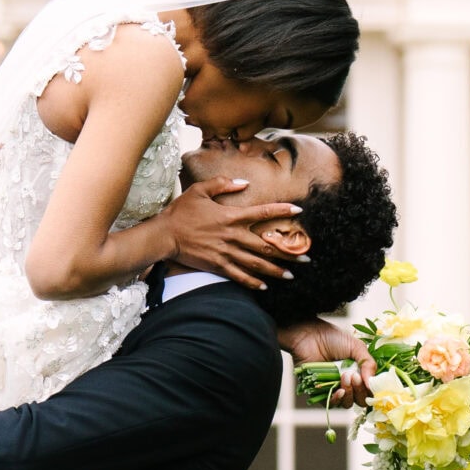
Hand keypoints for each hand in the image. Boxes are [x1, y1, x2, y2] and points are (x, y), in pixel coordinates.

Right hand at [156, 177, 302, 289]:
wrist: (164, 235)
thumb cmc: (180, 212)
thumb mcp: (199, 190)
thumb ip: (223, 183)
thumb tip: (244, 182)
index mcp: (231, 216)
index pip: (263, 212)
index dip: (282, 211)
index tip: (299, 211)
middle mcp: (233, 236)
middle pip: (266, 246)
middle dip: (288, 253)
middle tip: (306, 258)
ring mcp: (226, 253)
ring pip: (256, 264)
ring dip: (275, 271)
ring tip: (291, 276)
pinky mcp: (217, 266)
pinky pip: (239, 276)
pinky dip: (253, 283)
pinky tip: (264, 287)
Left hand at [279, 318, 375, 404]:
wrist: (309, 336)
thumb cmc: (332, 338)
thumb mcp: (357, 347)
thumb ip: (368, 364)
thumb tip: (372, 384)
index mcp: (359, 373)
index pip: (370, 389)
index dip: (372, 389)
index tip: (370, 381)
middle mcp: (348, 383)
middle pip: (360, 399)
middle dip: (360, 390)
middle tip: (355, 376)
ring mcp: (334, 388)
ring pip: (347, 403)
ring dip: (349, 393)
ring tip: (345, 376)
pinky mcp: (320, 392)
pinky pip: (331, 404)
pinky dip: (338, 399)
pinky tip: (340, 390)